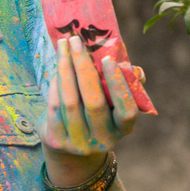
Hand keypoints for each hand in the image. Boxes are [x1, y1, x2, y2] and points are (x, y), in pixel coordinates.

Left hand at [39, 35, 138, 183]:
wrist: (71, 150)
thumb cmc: (98, 116)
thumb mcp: (113, 105)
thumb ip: (126, 86)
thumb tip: (135, 70)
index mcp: (123, 130)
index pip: (127, 111)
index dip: (119, 87)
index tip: (108, 60)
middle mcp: (103, 140)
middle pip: (93, 102)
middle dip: (83, 67)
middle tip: (76, 41)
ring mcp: (78, 143)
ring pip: (70, 102)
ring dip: (64, 69)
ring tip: (63, 46)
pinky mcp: (56, 141)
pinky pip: (54, 107)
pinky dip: (54, 84)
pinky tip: (57, 67)